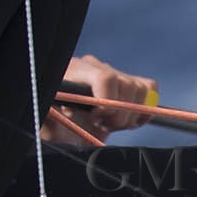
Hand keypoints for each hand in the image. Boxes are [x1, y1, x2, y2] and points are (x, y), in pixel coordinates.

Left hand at [41, 54, 158, 145]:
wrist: (62, 129)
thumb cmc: (53, 128)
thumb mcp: (47, 124)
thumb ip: (51, 117)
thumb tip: (65, 110)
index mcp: (73, 71)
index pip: (105, 78)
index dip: (108, 102)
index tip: (97, 119)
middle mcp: (94, 66)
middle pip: (127, 85)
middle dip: (118, 114)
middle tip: (100, 124)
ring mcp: (113, 73)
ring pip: (140, 89)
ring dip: (129, 114)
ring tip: (109, 123)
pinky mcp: (128, 83)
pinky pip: (149, 89)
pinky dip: (143, 110)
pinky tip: (125, 119)